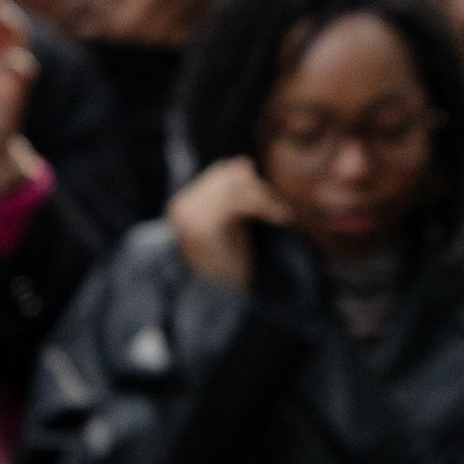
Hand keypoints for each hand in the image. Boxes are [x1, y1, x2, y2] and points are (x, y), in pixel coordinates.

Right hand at [167, 155, 293, 286]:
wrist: (219, 300)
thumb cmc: (228, 263)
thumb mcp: (231, 223)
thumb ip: (234, 196)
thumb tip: (243, 162)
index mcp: (183, 205)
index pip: (221, 173)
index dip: (250, 181)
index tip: (270, 201)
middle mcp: (182, 207)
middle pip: (229, 176)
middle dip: (259, 189)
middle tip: (279, 211)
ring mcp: (191, 216)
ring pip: (237, 186)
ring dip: (265, 198)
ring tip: (280, 215)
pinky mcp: (206, 226)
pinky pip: (241, 202)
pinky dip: (266, 206)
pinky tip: (281, 219)